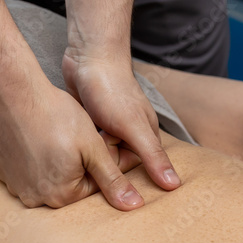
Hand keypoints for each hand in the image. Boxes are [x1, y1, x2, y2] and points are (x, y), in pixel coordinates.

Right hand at [0, 77, 147, 209]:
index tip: (95, 139)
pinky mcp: (2, 171)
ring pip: (47, 177)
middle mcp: (35, 199)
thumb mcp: (93, 148)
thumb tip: (134, 206)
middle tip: (73, 136)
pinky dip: (33, 156)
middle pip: (69, 184)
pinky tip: (35, 136)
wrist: (13, 94)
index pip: (93, 185)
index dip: (99, 160)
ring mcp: (15, 186)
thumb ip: (113, 180)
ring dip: (54, 160)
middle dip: (76, 162)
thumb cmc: (56, 116)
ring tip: (53, 134)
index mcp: (61, 196)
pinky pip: (25, 170)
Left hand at [62, 50, 180, 194]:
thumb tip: (174, 186)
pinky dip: (78, 141)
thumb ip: (152, 156)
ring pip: (97, 154)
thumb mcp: (133, 127)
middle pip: (112, 164)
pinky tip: (68, 136)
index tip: (103, 162)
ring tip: (76, 138)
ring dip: (86, 151)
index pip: (133, 172)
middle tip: (89, 143)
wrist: (89, 57)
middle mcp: (128, 135)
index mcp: (145, 138)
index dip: (116, 171)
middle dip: (99, 159)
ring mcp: (108, 129)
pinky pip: (85, 142)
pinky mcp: (90, 123)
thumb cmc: (112, 90)